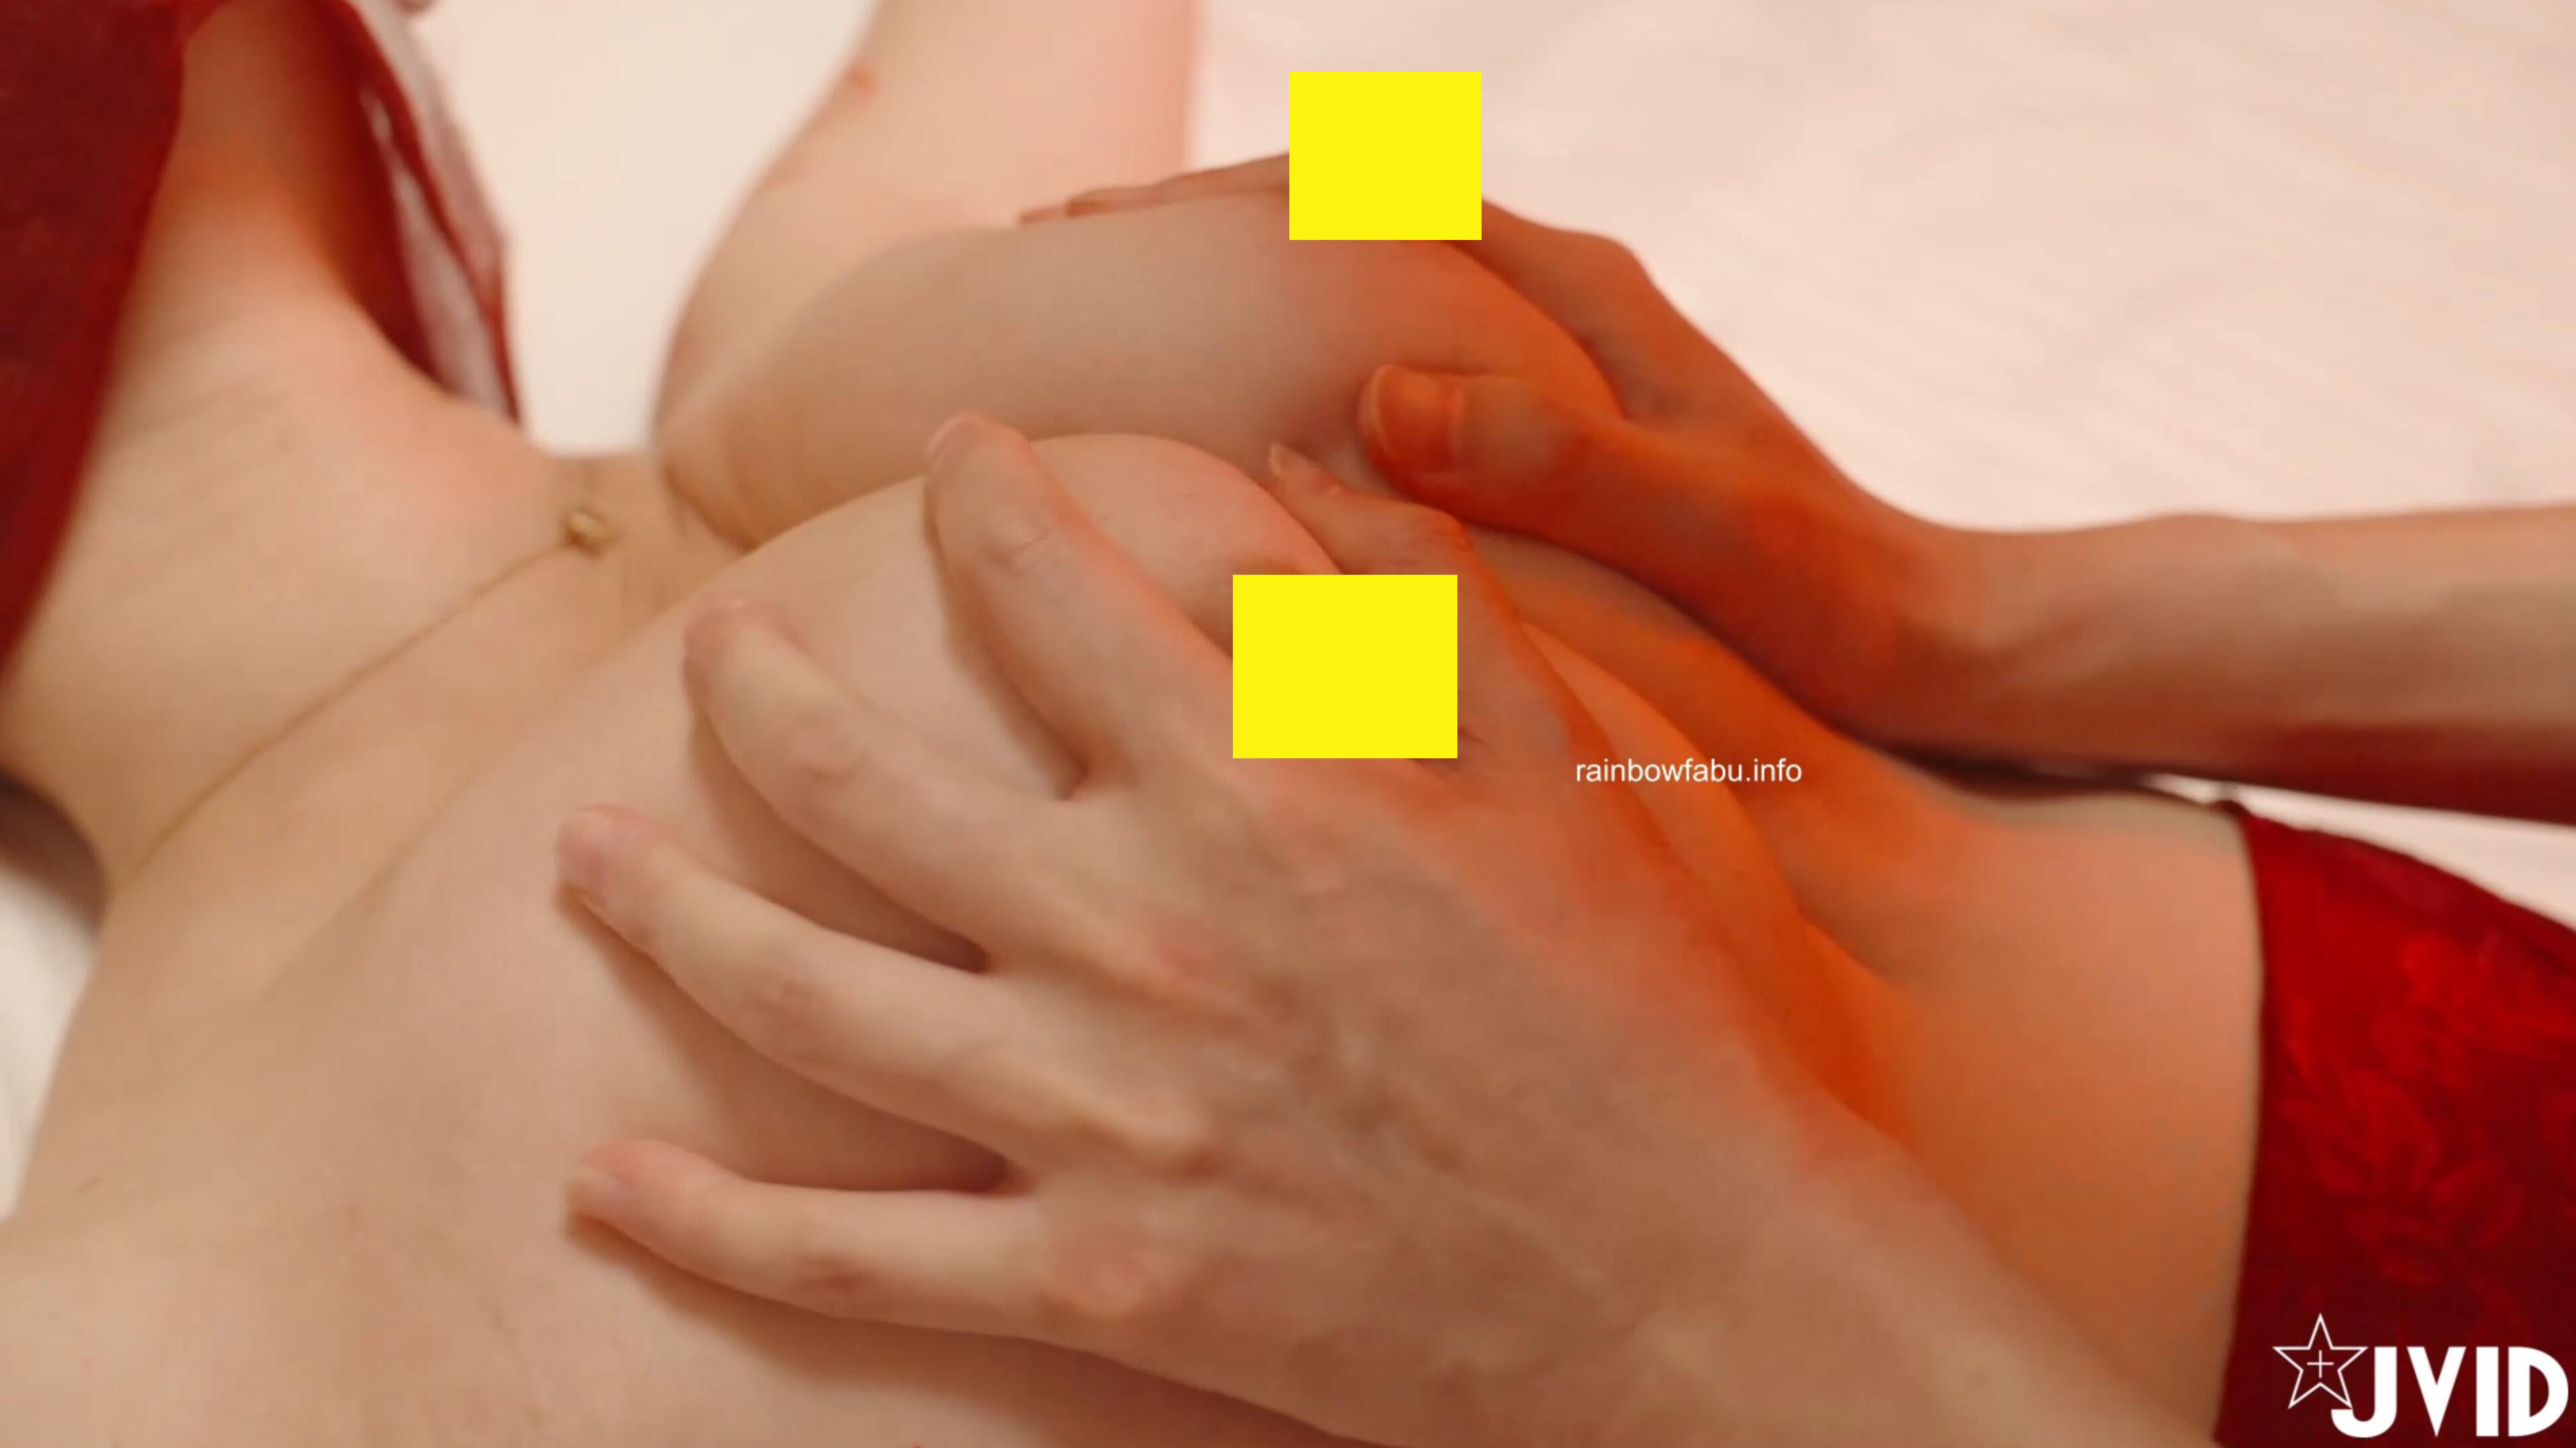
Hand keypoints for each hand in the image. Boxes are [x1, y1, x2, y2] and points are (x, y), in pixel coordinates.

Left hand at [555, 416, 1878, 1446]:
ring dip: (666, 916)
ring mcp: (1103, 1116)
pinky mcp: (1096, 1280)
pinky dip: (712, 1224)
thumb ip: (1416, 604)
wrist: (1691, 1290)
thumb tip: (1305, 461)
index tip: (953, 458)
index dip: (984, 496)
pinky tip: (606, 1182)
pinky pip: (852, 1256)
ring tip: (582, 862)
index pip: (1052, 588)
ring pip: (807, 999)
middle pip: (858, 782)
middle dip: (750, 691)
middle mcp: (1144, 932)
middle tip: (699, 649)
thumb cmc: (1646, 1012)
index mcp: (1257, 786)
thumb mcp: (1562, 768)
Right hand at [1035, 158, 1999, 751]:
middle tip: (1040, 281)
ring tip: (1098, 351)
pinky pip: (1387, 380)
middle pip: (1336, 224)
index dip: (1206, 210)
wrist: (1930, 645)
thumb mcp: (1700, 526)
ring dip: (1231, 308)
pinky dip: (1288, 387)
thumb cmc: (1825, 596)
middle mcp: (1558, 307)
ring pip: (1353, 299)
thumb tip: (1380, 392)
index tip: (1076, 239)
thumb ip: (1555, 455)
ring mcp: (1552, 369)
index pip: (1356, 196)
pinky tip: (1222, 457)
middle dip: (1189, 241)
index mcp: (1577, 295)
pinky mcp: (1555, 439)